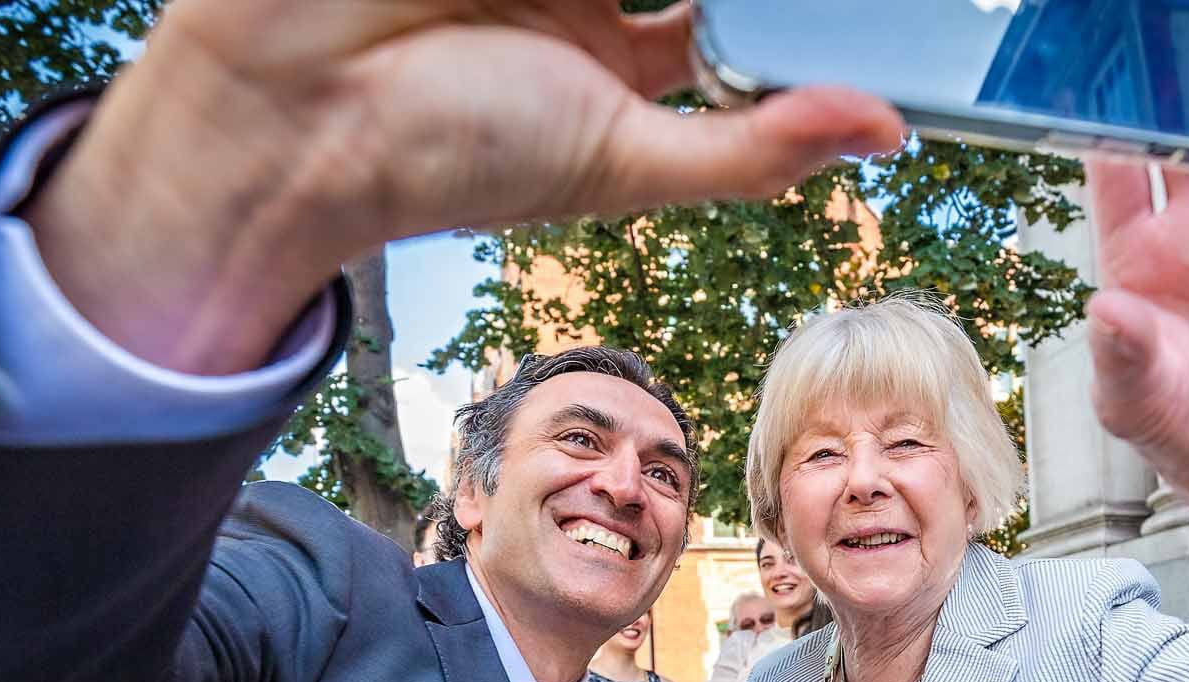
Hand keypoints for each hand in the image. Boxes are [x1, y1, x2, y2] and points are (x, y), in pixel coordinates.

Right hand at [26, 0, 902, 374]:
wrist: (302, 120)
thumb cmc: (451, 155)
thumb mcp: (624, 159)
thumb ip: (754, 148)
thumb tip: (887, 131)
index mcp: (628, 43)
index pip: (728, 7)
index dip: (770, 10)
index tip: (820, 6)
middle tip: (680, 8)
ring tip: (595, 4)